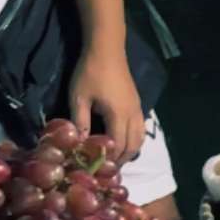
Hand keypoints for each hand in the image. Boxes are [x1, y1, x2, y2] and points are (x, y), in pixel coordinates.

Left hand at [68, 45, 146, 160]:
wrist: (107, 50)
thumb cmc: (90, 72)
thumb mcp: (79, 97)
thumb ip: (80, 121)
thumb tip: (78, 143)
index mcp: (118, 115)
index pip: (118, 145)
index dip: (109, 159)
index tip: (98, 169)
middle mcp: (133, 115)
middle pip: (132, 146)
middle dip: (121, 159)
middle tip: (107, 169)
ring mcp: (138, 110)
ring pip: (139, 139)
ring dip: (129, 151)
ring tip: (116, 158)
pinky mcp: (138, 105)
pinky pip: (140, 129)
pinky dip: (133, 140)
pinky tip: (123, 141)